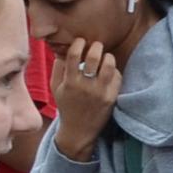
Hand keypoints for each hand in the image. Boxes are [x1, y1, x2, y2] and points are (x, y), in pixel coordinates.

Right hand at [49, 33, 123, 154]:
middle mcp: (85, 87)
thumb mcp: (55, 88)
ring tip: (105, 57)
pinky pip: (117, 76)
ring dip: (108, 57)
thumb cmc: (66, 106)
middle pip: (94, 57)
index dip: (78, 44)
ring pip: (109, 65)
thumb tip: (62, 50)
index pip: (74, 55)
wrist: (79, 130)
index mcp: (69, 82)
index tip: (81, 41)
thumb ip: (57, 69)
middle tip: (96, 45)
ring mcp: (100, 92)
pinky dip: (114, 70)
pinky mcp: (111, 97)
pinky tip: (109, 71)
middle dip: (96, 46)